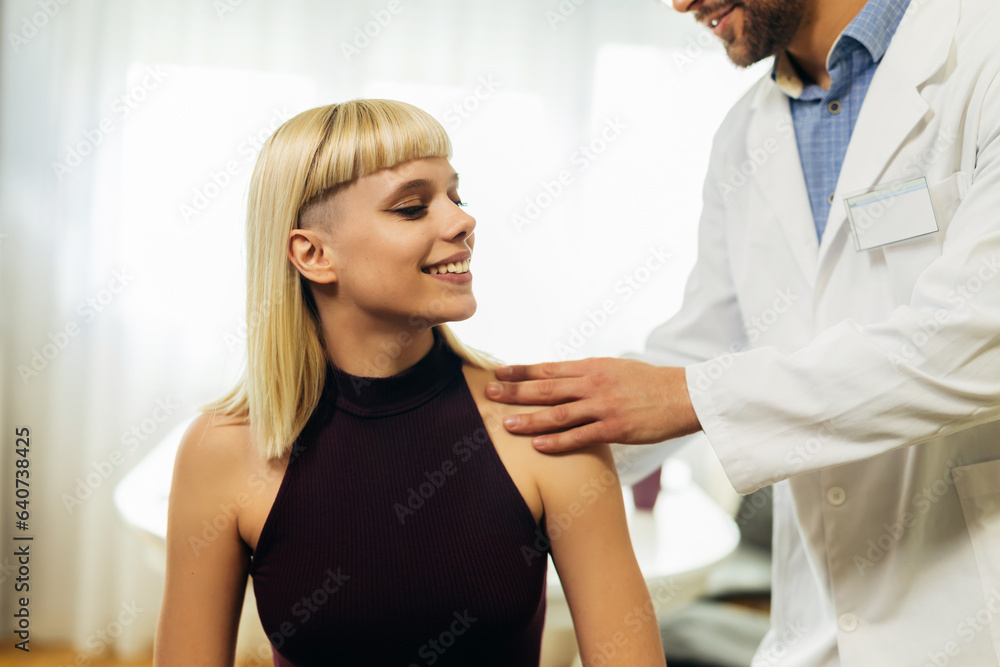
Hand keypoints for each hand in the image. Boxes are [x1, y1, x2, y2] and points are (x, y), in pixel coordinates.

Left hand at [485, 357, 700, 452]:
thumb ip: (589, 374)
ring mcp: (603, 406)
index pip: (549, 368)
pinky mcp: (615, 428)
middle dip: (515, 392)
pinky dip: (557, 441)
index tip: (498, 374)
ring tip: (505, 424)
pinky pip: (580, 436)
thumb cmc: (651, 384)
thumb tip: (564, 377)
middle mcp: (593, 384)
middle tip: (489, 395)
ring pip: (558, 413)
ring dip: (529, 418)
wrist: (686, 395)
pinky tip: (538, 445)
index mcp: (592, 367)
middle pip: (546, 388)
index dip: (521, 372)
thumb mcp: (617, 369)